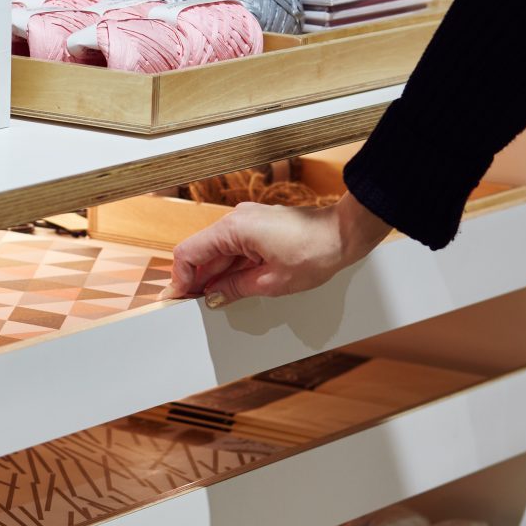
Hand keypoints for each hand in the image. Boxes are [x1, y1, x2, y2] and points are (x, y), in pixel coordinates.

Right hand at [165, 194, 392, 306]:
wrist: (345, 234)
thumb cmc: (315, 252)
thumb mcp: (271, 282)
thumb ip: (235, 288)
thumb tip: (213, 297)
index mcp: (233, 229)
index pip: (189, 253)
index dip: (181, 278)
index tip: (180, 299)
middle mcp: (236, 220)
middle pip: (202, 252)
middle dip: (197, 279)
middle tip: (195, 305)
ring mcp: (248, 221)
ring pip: (219, 251)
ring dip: (215, 275)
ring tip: (216, 300)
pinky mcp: (259, 225)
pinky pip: (235, 247)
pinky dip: (230, 266)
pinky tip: (233, 285)